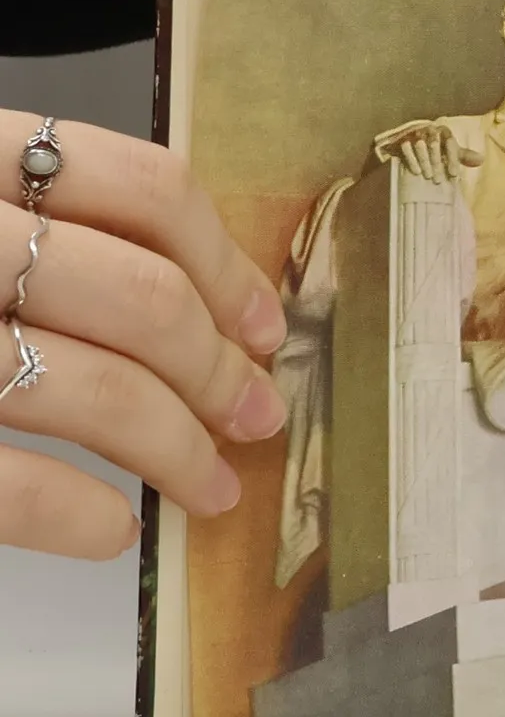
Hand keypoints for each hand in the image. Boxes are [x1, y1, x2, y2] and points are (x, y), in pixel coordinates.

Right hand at [0, 112, 289, 559]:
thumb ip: (42, 223)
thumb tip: (200, 311)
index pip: (143, 187)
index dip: (225, 264)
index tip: (267, 327)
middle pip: (141, 297)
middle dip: (218, 371)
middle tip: (257, 417)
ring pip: (90, 389)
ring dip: (174, 450)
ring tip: (208, 488)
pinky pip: (6, 482)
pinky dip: (73, 514)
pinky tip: (109, 529)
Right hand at [373, 120, 482, 182]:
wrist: (410, 142)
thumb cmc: (435, 149)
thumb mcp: (449, 152)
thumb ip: (463, 156)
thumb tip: (481, 160)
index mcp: (442, 131)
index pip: (450, 142)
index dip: (452, 159)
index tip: (454, 174)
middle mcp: (429, 129)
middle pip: (434, 144)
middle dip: (437, 163)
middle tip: (439, 180)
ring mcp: (414, 133)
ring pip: (420, 146)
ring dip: (425, 162)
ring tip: (429, 177)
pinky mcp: (402, 139)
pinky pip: (406, 148)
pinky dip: (412, 160)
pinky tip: (416, 172)